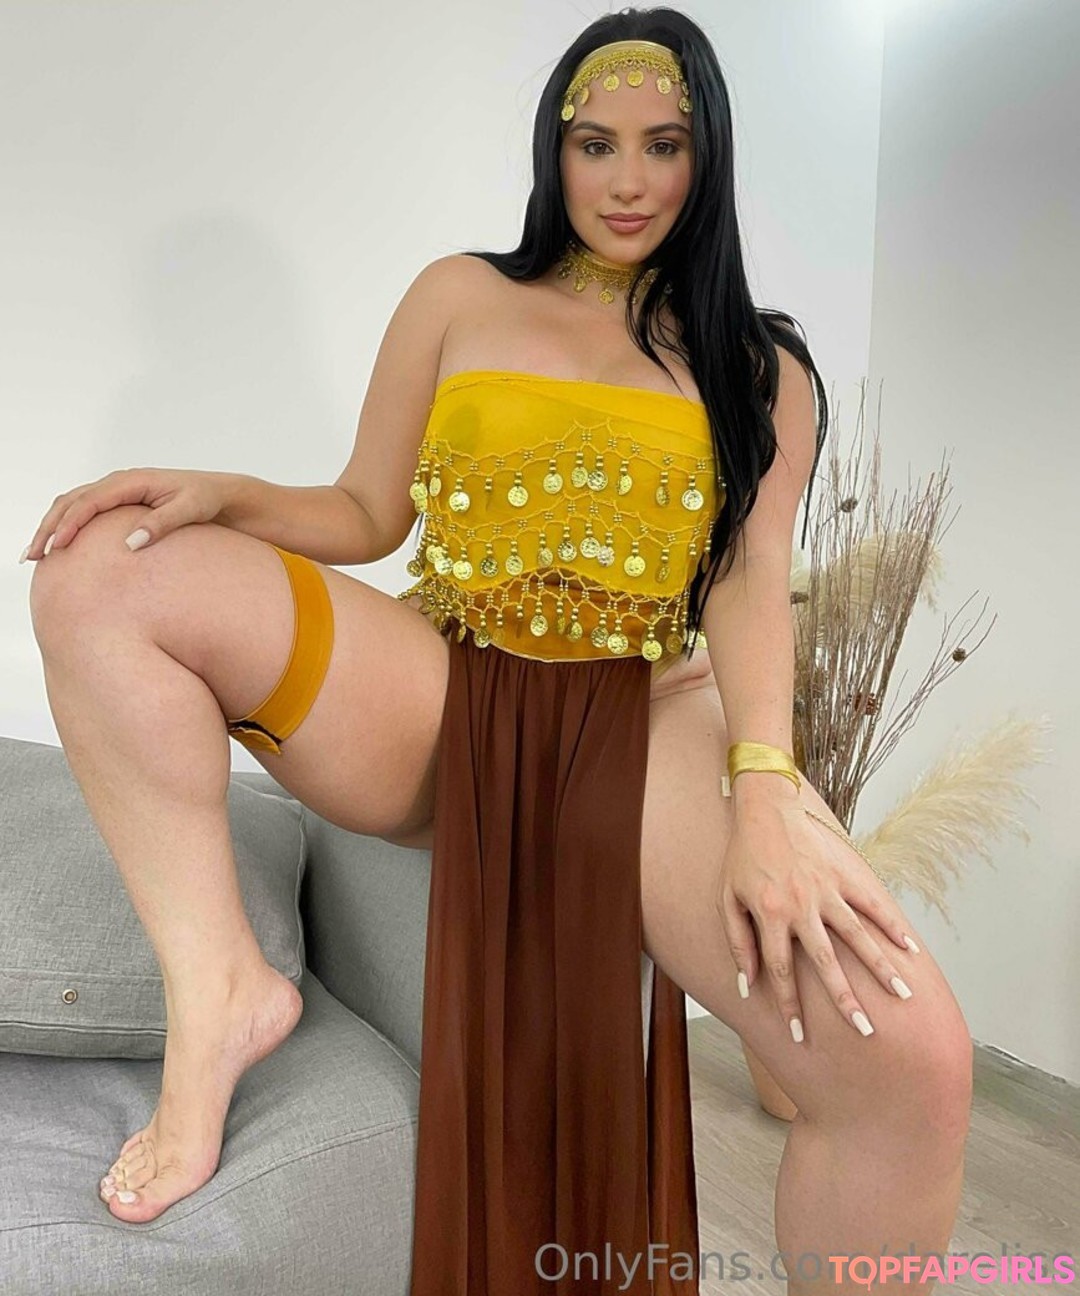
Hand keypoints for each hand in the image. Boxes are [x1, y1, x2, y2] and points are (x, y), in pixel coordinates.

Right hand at [21, 468, 235, 560]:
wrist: (218, 494)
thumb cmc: (206, 499)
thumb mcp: (190, 510)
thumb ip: (161, 524)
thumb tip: (130, 544)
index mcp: (131, 481)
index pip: (90, 501)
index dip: (70, 524)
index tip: (57, 547)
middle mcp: (119, 482)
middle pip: (71, 502)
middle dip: (48, 528)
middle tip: (31, 556)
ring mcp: (116, 492)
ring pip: (71, 506)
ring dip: (50, 528)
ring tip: (33, 555)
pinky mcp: (117, 504)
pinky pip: (83, 512)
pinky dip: (65, 527)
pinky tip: (57, 549)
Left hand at [714, 796, 917, 1042]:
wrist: (766, 809)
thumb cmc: (743, 857)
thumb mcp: (726, 899)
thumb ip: (736, 942)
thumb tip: (746, 985)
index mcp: (770, 915)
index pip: (781, 972)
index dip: (789, 1006)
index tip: (799, 1036)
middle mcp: (801, 907)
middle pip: (826, 964)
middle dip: (845, 1001)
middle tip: (864, 1032)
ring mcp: (826, 890)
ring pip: (858, 937)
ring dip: (880, 968)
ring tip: (902, 997)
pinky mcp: (844, 875)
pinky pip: (872, 904)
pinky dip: (892, 926)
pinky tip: (910, 950)